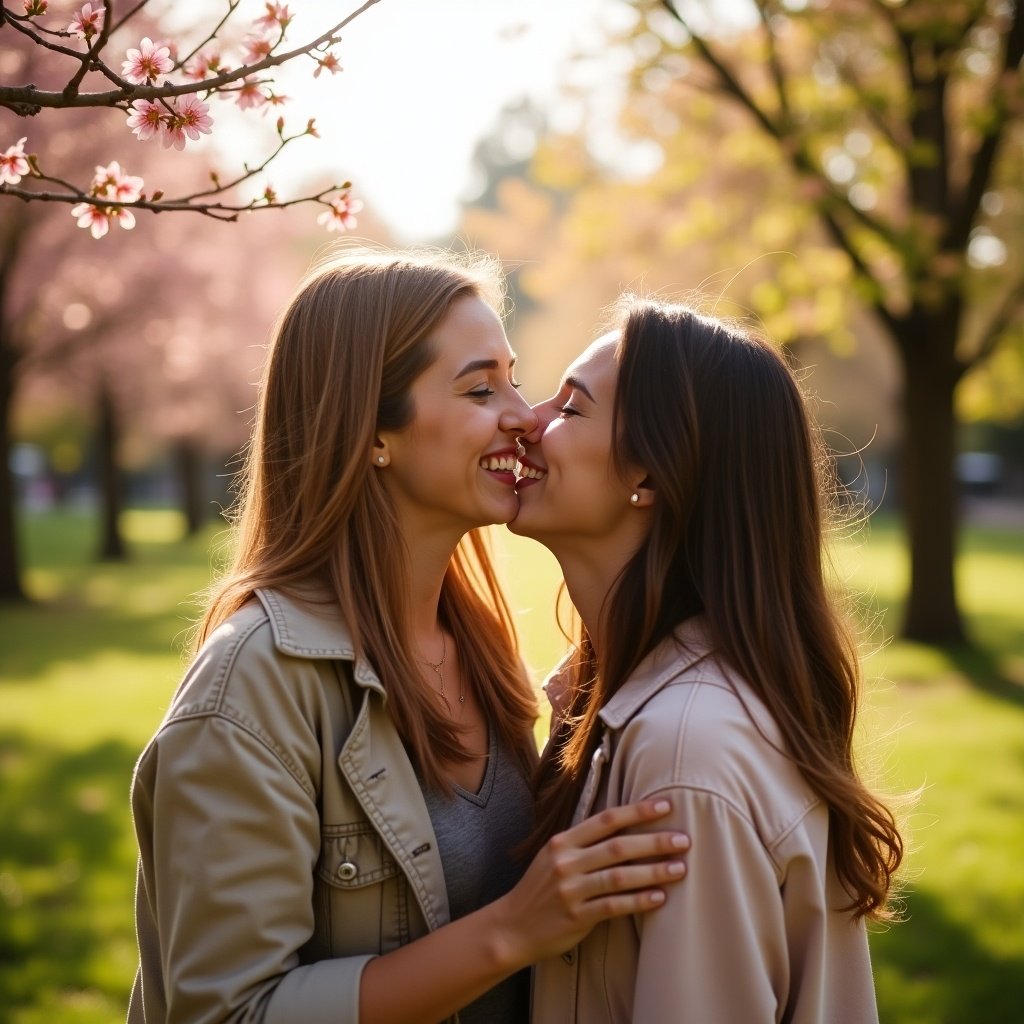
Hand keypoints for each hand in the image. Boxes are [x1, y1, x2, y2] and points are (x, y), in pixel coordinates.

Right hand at [489, 799, 689, 967]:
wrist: (512, 927)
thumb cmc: (541, 889)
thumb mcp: (554, 856)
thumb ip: (584, 843)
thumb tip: (626, 829)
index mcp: (562, 841)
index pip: (606, 820)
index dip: (637, 812)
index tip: (666, 806)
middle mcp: (566, 862)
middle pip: (618, 846)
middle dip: (654, 841)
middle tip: (684, 839)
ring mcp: (571, 890)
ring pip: (619, 876)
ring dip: (653, 871)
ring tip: (680, 869)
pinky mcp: (576, 916)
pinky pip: (613, 906)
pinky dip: (639, 901)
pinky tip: (659, 898)